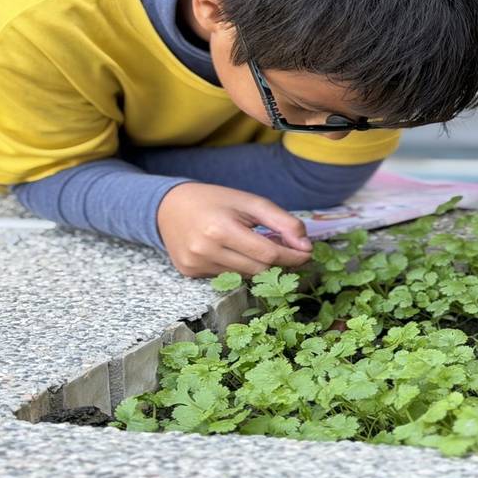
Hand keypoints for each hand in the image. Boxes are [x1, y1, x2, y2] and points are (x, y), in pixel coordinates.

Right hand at [158, 182, 312, 277]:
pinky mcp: (189, 273)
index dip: (292, 256)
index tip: (307, 253)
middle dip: (280, 263)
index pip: (268, 254)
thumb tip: (305, 246)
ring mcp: (195, 265)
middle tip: (291, 251)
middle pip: (258, 269)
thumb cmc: (216, 201)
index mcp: (221, 229)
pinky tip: (234, 251)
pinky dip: (238, 267)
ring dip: (259, 265)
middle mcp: (205, 251)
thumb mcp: (251, 202)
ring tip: (259, 246)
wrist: (169, 205)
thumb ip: (282, 222)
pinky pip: (227, 277)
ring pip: (244, 275)